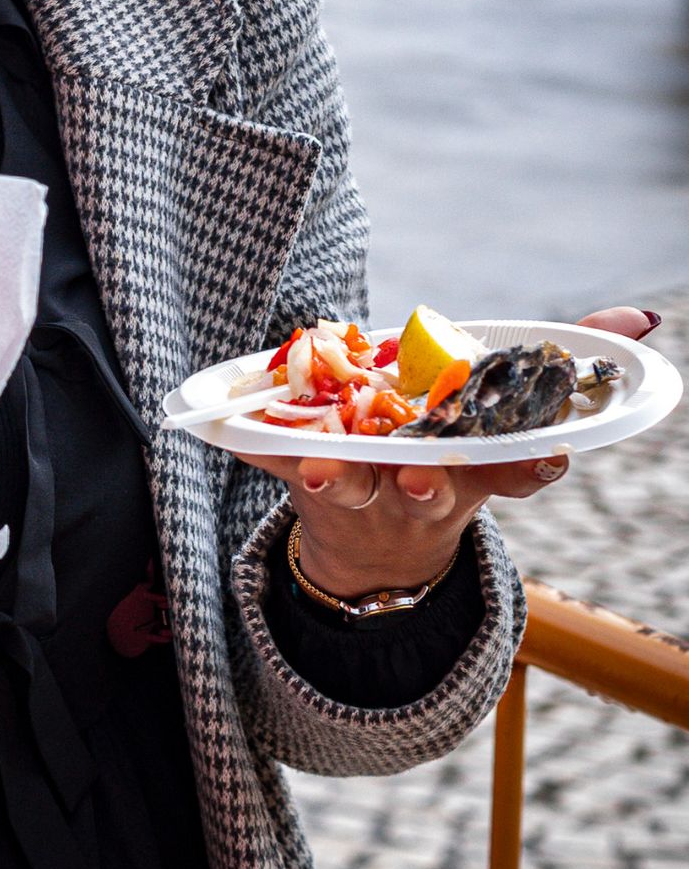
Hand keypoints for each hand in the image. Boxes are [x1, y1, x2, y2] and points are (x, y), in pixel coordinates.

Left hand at [236, 306, 657, 597]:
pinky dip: (252, 444)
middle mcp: (421, 490)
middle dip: (425, 483)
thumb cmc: (445, 457)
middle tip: (417, 475)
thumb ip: (568, 362)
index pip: (516, 472)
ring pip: (352, 491)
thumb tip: (642, 319)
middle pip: (428, 490)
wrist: (372, 550)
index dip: (535, 465)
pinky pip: (272, 459)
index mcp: (475, 475)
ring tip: (323, 468)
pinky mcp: (300, 480)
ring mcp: (361, 493)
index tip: (551, 456)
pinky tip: (226, 426)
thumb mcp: (503, 423)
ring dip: (339, 478)